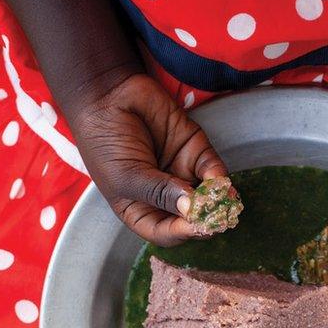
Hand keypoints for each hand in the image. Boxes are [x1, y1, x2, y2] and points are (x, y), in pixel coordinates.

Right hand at [68, 73, 227, 245]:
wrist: (108, 94)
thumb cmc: (105, 141)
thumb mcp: (126, 175)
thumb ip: (159, 192)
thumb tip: (191, 208)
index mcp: (140, 210)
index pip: (165, 232)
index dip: (180, 233)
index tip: (194, 227)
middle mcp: (163, 196)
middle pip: (190, 218)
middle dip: (204, 219)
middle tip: (215, 217)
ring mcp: (181, 174)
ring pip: (207, 197)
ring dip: (217, 202)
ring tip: (221, 202)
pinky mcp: (195, 151)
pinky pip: (213, 170)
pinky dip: (220, 179)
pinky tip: (221, 183)